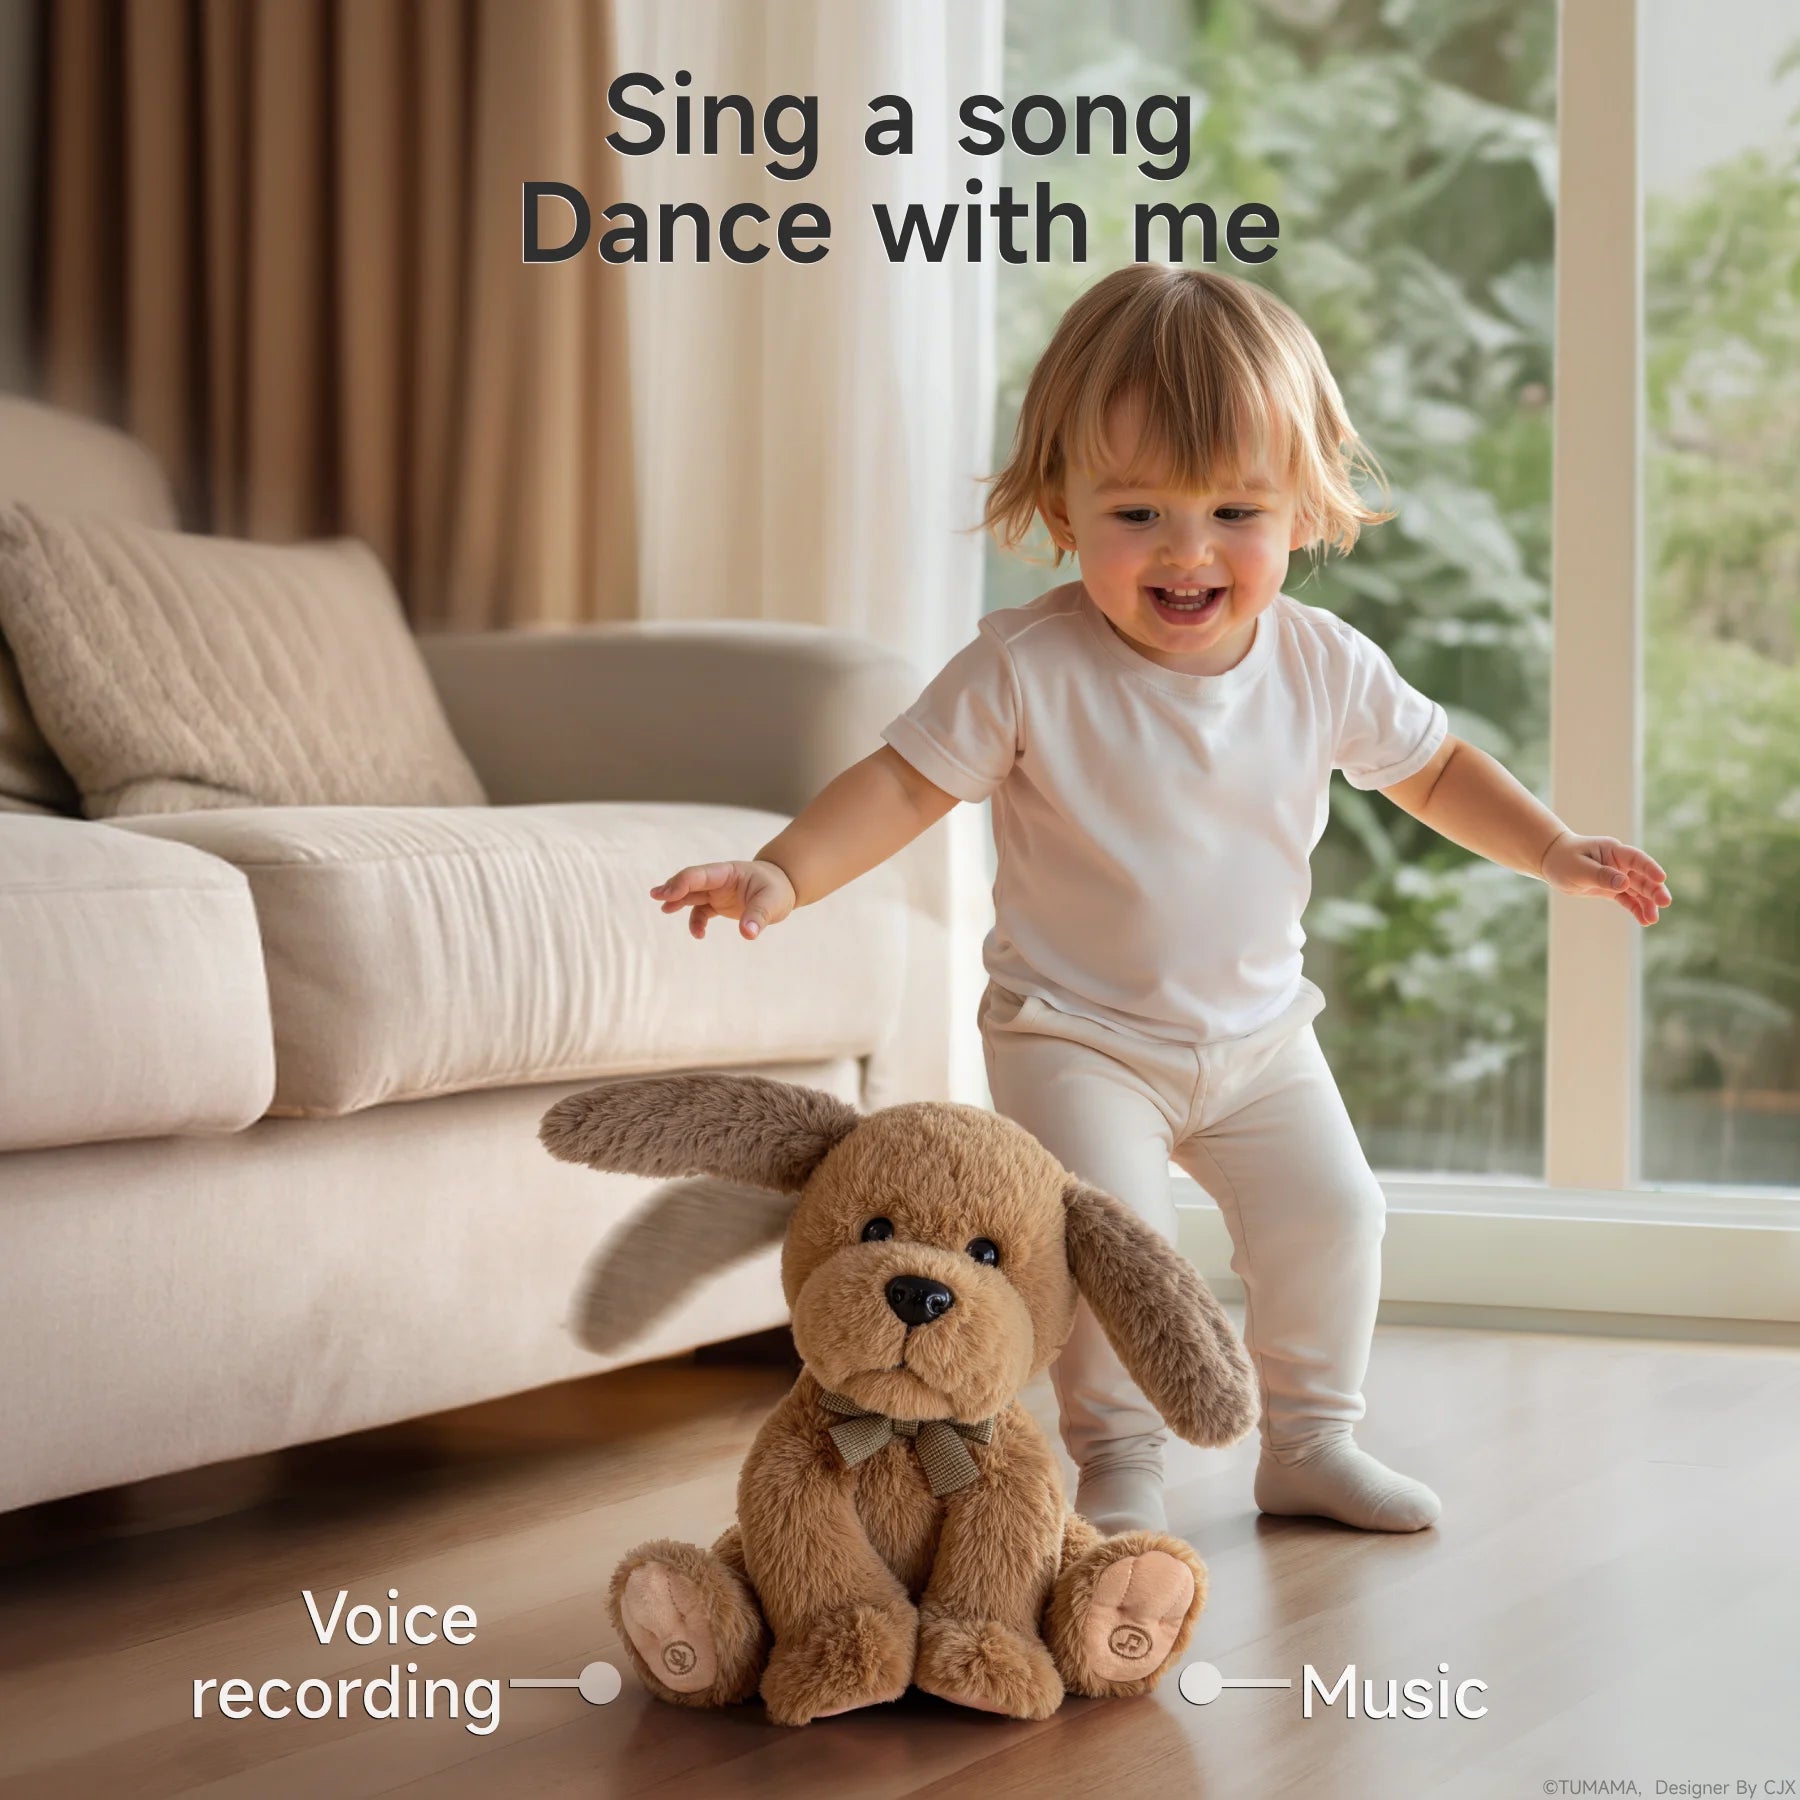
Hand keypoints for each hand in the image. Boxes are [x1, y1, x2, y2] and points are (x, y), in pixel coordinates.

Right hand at [649, 859, 796, 940]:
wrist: (783, 887)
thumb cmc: (778, 890)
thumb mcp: (773, 902)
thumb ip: (759, 916)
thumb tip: (748, 934)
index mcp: (728, 872)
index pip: (699, 875)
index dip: (681, 883)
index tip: (667, 894)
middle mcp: (718, 880)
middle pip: (690, 882)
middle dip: (673, 888)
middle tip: (656, 896)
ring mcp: (716, 892)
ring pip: (691, 896)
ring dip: (677, 902)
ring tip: (664, 909)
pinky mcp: (718, 904)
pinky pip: (701, 912)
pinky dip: (696, 922)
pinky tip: (699, 934)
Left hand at [1538, 830, 1671, 924]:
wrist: (1552, 862)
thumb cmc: (1563, 859)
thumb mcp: (1579, 868)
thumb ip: (1601, 875)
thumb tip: (1624, 883)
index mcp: (1613, 851)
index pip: (1636, 859)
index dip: (1650, 868)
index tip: (1661, 878)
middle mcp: (1620, 863)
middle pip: (1642, 877)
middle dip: (1654, 890)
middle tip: (1665, 903)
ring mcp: (1617, 876)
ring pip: (1637, 890)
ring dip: (1647, 904)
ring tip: (1652, 920)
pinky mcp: (1612, 888)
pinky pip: (1628, 899)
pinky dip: (1636, 908)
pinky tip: (1645, 920)